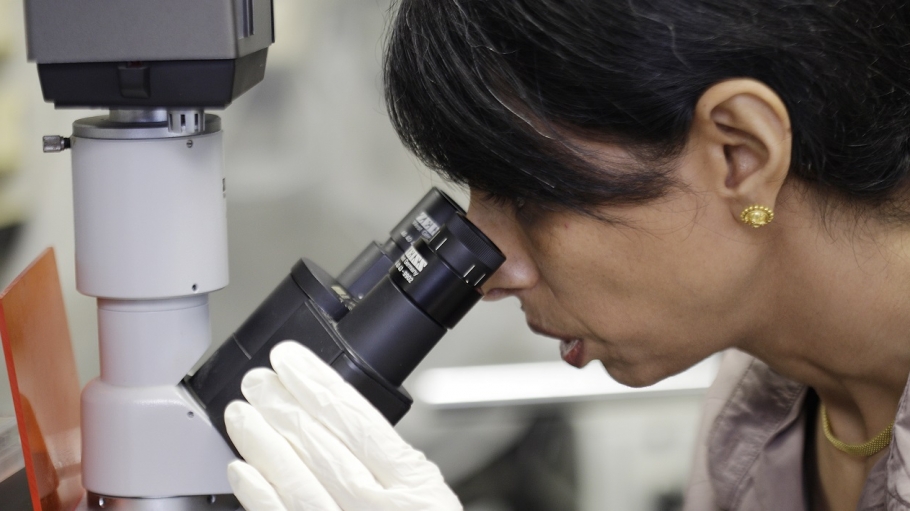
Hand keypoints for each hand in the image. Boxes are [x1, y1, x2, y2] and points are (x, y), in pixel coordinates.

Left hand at [224, 341, 462, 510]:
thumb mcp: (426, 495)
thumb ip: (389, 462)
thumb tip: (335, 414)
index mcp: (415, 487)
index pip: (359, 421)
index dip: (319, 385)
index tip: (291, 361)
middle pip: (324, 447)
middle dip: (284, 407)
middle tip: (258, 381)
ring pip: (298, 483)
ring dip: (263, 444)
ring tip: (241, 415)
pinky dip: (259, 497)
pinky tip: (241, 470)